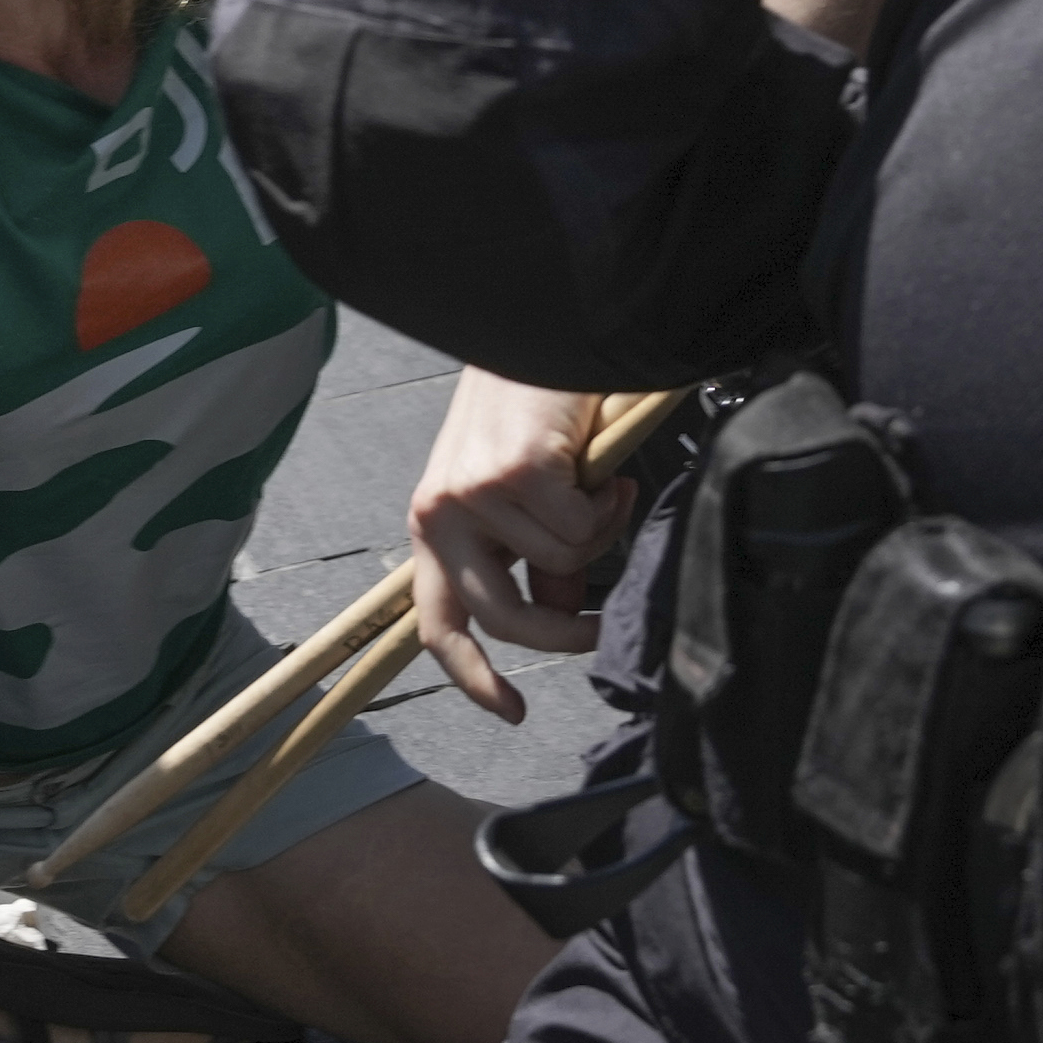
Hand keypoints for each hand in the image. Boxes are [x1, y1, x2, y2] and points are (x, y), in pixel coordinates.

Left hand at [407, 369, 630, 721]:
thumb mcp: (521, 493)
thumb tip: (560, 602)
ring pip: (562, 563)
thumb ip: (530, 554)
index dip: (472, 677)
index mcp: (435, 524)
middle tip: (602, 621)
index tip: (511, 711)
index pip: (439, 622)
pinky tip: (598, 466)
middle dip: (563, 629)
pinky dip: (607, 504)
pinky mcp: (513, 474)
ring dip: (597, 532)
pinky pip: (581, 529)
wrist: (540, 331)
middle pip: (505, 615)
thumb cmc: (533, 407)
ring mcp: (473, 494)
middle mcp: (441, 513)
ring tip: (598, 485)